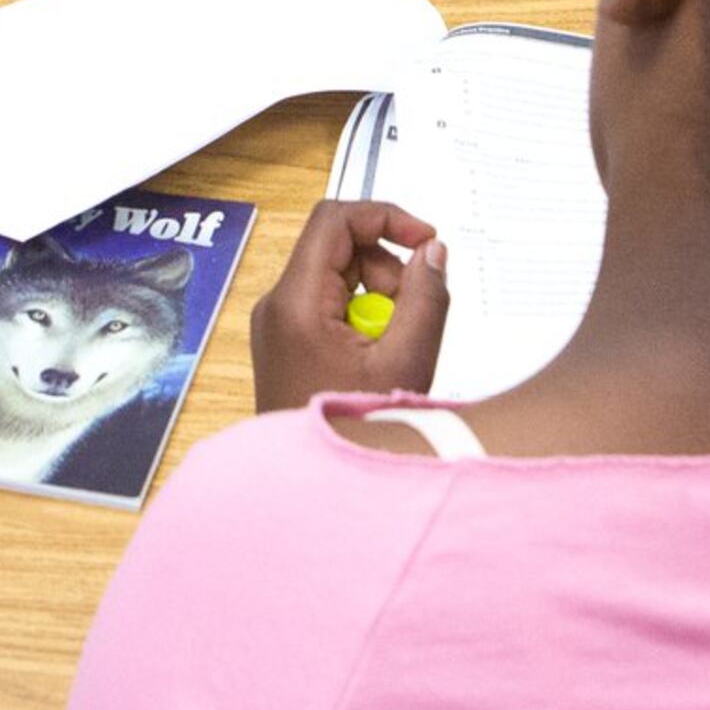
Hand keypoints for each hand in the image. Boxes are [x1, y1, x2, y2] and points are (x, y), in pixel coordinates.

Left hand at [251, 200, 450, 413]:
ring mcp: (278, 325)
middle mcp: (277, 306)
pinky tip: (380, 356)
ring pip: (337, 276)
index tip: (424, 238)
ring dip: (379, 294)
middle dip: (387, 267)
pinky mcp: (287, 341)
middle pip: (338, 248)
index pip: (334, 219)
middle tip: (416, 308)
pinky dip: (364, 315)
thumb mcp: (406, 360)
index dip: (385, 217)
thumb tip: (433, 252)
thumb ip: (427, 297)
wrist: (317, 492)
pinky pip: (329, 304)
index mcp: (296, 303)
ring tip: (399, 342)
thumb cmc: (353, 434)